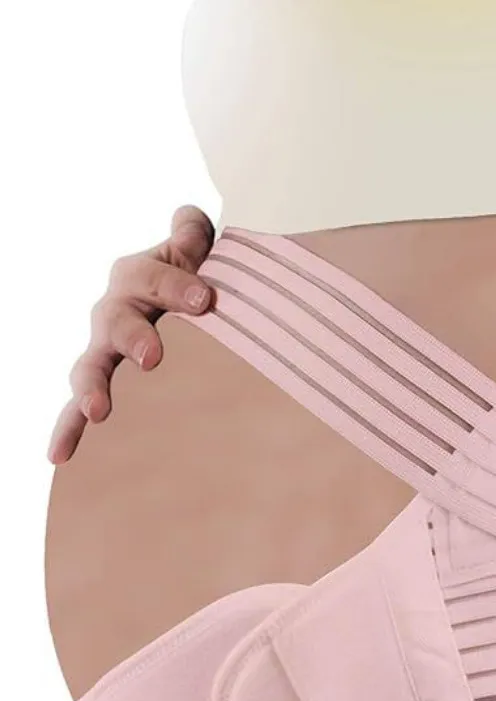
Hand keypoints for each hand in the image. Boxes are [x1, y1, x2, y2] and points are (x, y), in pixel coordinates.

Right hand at [47, 205, 215, 463]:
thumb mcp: (196, 250)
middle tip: (153, 358)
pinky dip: (68, 429)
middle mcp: (114, 313)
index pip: (154, 278)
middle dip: (133, 337)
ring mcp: (105, 350)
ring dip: (93, 387)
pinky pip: (79, 407)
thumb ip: (193, 234)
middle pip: (117, 320)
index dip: (177, 285)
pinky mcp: (103, 384)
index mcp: (137, 277)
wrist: (180, 306)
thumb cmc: (192, 278)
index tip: (205, 300)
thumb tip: (191, 221)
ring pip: (90, 365)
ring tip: (99, 411)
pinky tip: (59, 455)